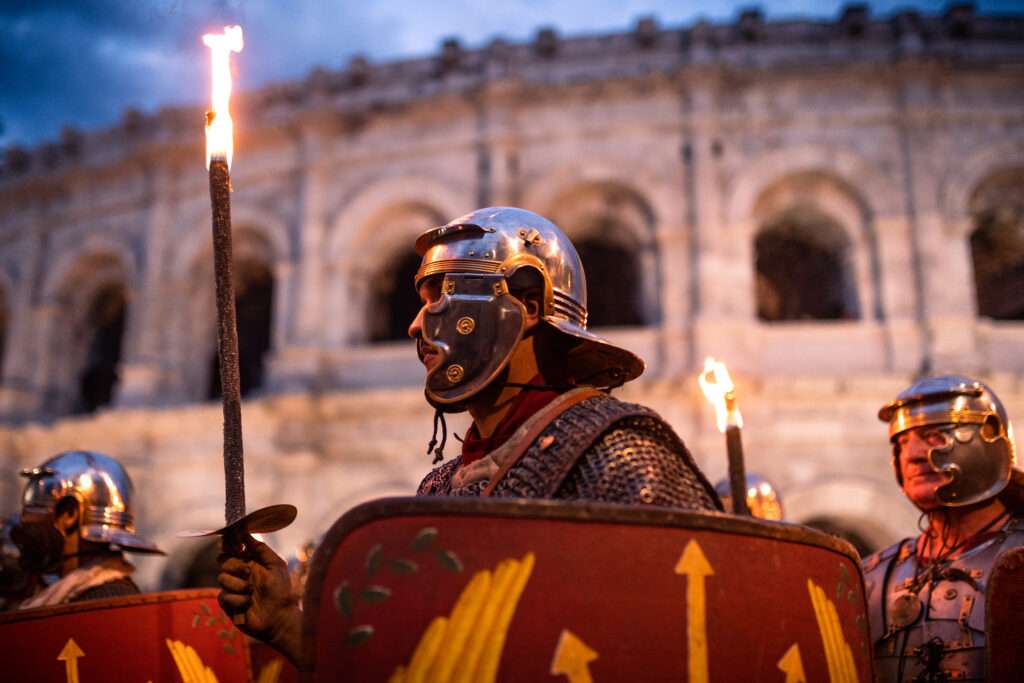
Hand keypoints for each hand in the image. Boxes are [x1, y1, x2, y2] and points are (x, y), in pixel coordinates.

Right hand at [218, 539, 301, 661]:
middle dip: (235, 565)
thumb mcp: (275, 565)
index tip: (230, 542)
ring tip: (252, 592)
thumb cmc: (281, 591)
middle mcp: (239, 574)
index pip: (232, 549)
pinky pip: (223, 596)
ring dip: (238, 585)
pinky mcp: (228, 604)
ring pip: (222, 578)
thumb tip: (246, 532)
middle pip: (223, 560)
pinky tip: (248, 604)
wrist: (279, 618)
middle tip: (248, 573)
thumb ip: (261, 549)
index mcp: (250, 562)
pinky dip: (237, 599)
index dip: (229, 544)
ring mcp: (232, 589)